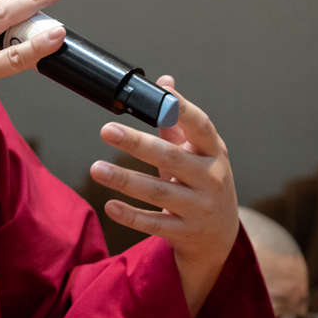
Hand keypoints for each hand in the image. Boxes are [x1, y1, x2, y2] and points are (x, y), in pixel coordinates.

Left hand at [88, 75, 238, 315]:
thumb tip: (164, 81)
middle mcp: (211, 179)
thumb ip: (178, 121)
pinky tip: (109, 205)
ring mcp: (199, 208)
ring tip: (96, 168)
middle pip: (172, 157)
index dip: (182, 109)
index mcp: (214, 152)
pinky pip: (154, 224)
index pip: (201, 126)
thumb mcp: (198, 153)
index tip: (160, 92)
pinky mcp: (185, 232)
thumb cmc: (202, 184)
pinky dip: (131, 216)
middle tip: (106, 130)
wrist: (221, 237)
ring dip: (125, 180)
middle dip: (137, 143)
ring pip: (160, 192)